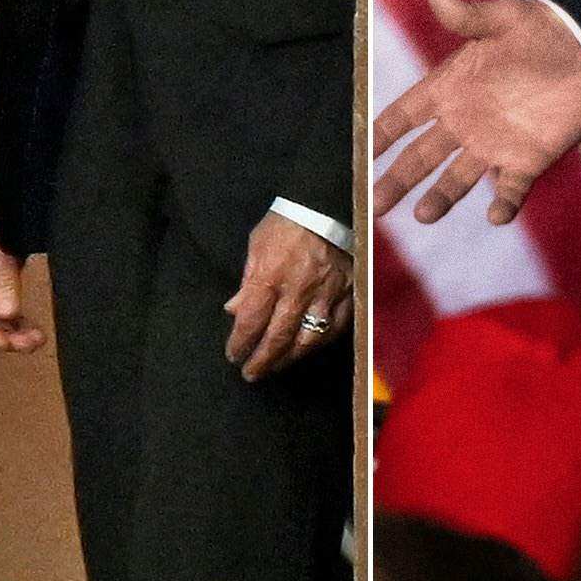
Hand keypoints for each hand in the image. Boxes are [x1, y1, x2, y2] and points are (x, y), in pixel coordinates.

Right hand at [0, 202, 42, 352]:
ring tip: (36, 339)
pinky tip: (29, 326)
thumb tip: (7, 315)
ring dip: (9, 329)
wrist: (3, 185)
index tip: (8, 344)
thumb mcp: (1, 242)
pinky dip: (13, 316)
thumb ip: (4, 279)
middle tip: (32, 343)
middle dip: (1, 335)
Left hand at [223, 209, 353, 378]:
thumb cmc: (286, 223)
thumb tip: (234, 311)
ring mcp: (325, 295)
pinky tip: (307, 349)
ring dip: (288, 359)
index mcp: (270, 277)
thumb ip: (247, 282)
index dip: (240, 343)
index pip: (250, 322)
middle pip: (277, 338)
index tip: (234, 355)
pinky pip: (335, 328)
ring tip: (276, 367)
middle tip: (251, 373)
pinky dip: (320, 343)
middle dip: (262, 360)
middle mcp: (297, 291)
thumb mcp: (256, 246)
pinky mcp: (346, 294)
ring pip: (307, 339)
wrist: (325, 206)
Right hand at [371, 0, 580, 225]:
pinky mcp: (528, 160)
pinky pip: (511, 189)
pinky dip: (504, 204)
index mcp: (451, 86)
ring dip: (441, 197)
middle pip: (421, 156)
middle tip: (373, 205)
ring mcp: (494, 144)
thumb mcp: (503, 18)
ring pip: (458, 178)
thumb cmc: (542, 29)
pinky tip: (497, 216)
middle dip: (397, 179)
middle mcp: (465, 121)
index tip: (362, 154)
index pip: (405, 113)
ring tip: (424, 215)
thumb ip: (468, 15)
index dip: (383, 132)